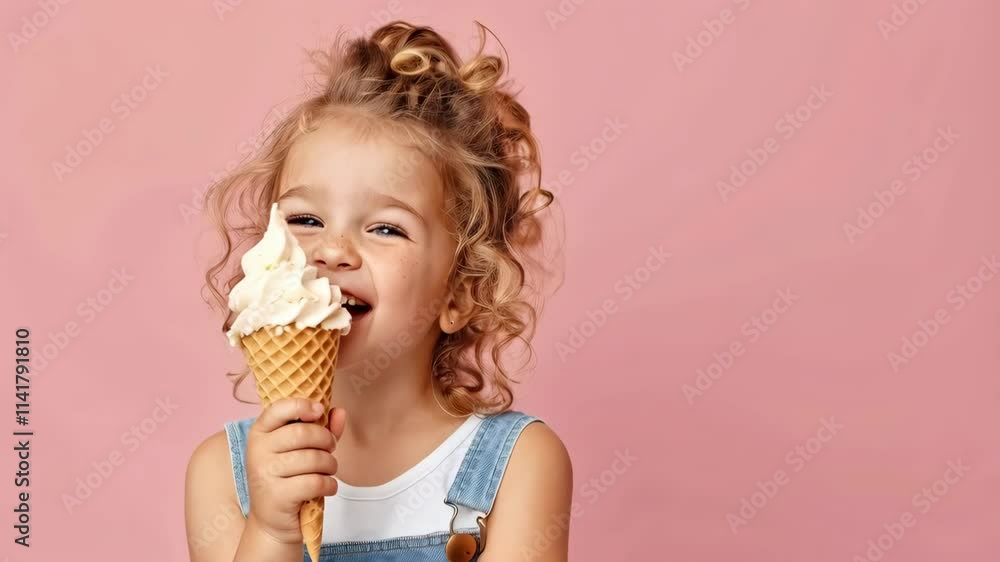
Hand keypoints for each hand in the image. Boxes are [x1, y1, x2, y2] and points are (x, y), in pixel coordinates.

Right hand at [244, 398, 346, 544]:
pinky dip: (329, 485)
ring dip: (330, 465)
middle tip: (331, 449)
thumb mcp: (301, 450)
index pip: (278, 409)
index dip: (301, 405)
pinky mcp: (276, 496)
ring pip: (313, 459)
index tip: (319, 410)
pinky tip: (327, 487)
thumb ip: (321, 429)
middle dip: (327, 440)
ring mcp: (264, 473)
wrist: (272, 521)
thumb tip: (339, 412)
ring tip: (329, 470)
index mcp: (260, 433)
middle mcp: (257, 450)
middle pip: (303, 433)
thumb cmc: (289, 479)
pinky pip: (315, 482)